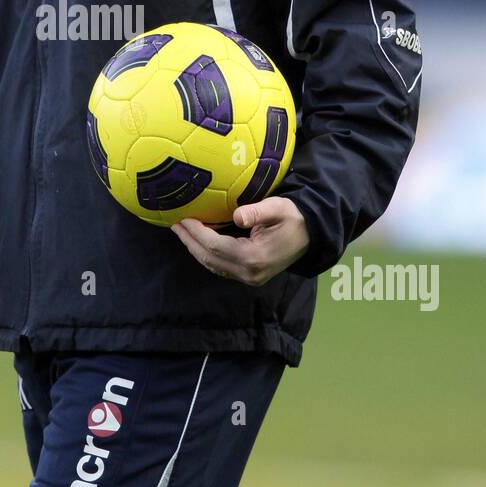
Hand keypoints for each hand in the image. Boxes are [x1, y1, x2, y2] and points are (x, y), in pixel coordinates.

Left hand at [170, 196, 309, 286]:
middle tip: (175, 225)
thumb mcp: (279, 208)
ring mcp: (249, 278)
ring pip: (213, 266)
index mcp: (255, 257)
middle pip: (210, 259)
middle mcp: (249, 273)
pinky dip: (206, 255)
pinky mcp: (249, 277)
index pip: (216, 246)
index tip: (183, 218)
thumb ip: (258, 211)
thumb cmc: (293, 219)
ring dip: (195, 249)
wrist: (310, 236)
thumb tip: (236, 215)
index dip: (197, 233)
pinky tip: (198, 241)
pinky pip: (220, 267)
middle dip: (190, 241)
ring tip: (181, 231)